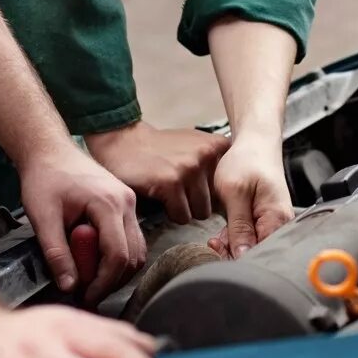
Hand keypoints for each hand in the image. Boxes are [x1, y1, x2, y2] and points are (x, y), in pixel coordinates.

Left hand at [17, 144, 144, 304]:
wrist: (49, 151)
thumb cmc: (44, 178)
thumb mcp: (42, 217)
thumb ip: (56, 253)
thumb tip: (69, 287)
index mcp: (108, 204)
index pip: (117, 256)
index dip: (103, 283)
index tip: (84, 296)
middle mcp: (127, 203)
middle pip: (133, 256)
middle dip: (112, 280)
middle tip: (86, 292)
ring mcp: (129, 202)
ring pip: (137, 250)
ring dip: (116, 270)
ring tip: (89, 278)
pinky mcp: (125, 204)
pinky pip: (131, 239)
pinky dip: (118, 256)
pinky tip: (94, 260)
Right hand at [86, 120, 229, 224]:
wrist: (125, 142)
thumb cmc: (161, 149)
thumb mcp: (195, 145)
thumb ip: (215, 165)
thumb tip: (233, 197)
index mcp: (217, 146)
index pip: (230, 187)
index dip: (212, 192)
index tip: (198, 187)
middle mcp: (207, 154)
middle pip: (216, 202)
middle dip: (197, 202)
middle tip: (179, 191)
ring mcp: (190, 168)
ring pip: (200, 212)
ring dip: (184, 209)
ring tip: (170, 193)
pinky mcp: (171, 183)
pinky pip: (181, 216)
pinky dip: (170, 213)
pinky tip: (160, 196)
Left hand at [207, 132, 293, 257]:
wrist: (255, 143)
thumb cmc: (248, 160)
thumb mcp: (236, 192)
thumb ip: (239, 226)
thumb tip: (242, 255)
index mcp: (277, 219)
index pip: (260, 253)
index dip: (238, 258)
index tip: (218, 250)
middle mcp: (279, 225)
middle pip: (257, 253)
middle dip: (232, 253)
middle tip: (214, 243)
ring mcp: (272, 224)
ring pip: (251, 248)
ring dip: (231, 246)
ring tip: (216, 238)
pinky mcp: (264, 221)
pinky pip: (250, 239)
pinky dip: (235, 238)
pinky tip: (222, 234)